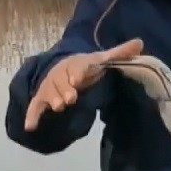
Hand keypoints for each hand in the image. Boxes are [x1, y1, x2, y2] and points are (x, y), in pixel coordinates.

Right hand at [24, 38, 143, 130]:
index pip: (75, 68)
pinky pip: (35, 106)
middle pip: (60, 81)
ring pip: (49, 92)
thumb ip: (120, 54)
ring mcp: (50, 87)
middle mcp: (60, 74)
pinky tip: (30, 127)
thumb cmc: (85, 66)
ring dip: (53, 99)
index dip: (77, 73)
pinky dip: (32, 116)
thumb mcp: (102, 59)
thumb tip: (140, 43)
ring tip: (60, 107)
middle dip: (65, 89)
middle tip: (70, 98)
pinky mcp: (42, 98)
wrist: (63, 67)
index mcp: (75, 64)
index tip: (78, 80)